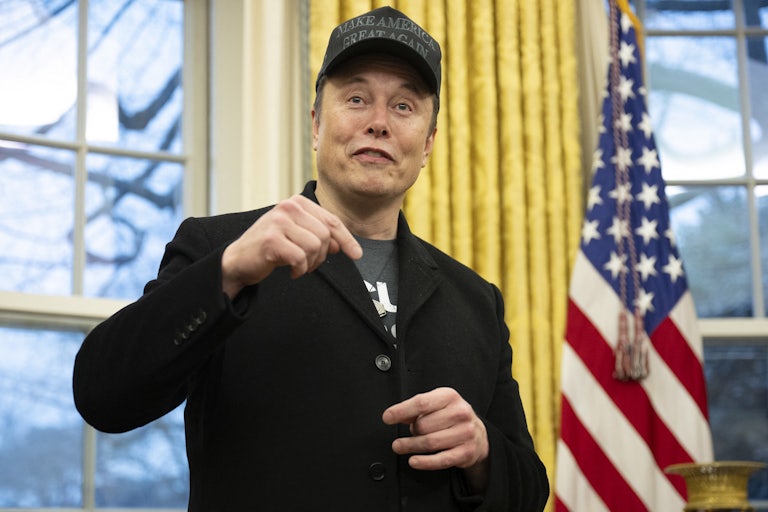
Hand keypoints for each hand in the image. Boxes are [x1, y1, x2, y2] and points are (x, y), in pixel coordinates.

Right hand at [221, 195, 361, 297]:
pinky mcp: (271, 240)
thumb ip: (318, 235)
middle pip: (325, 235)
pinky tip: (291, 271)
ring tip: (299, 266)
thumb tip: (340, 244)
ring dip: (310, 263)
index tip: (356, 254)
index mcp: (297, 202)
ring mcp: (278, 222)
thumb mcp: (297, 236)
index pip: (331, 220)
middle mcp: (288, 207)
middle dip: (322, 255)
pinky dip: (300, 270)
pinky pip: (301, 258)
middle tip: (309, 264)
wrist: (239, 260)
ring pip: (315, 246)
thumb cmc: (271, 248)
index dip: (346, 239)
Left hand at [382, 387, 489, 491]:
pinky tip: (413, 461)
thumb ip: (416, 407)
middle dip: (412, 430)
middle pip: (423, 425)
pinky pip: (440, 460)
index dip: (401, 411)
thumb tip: (394, 415)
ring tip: (400, 446)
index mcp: (450, 396)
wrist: (478, 434)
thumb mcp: (436, 404)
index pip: (421, 403)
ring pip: (430, 442)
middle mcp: (460, 413)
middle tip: (410, 432)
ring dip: (411, 446)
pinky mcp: (466, 452)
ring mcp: (465, 433)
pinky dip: (424, 462)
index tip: (387, 418)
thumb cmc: (451, 416)